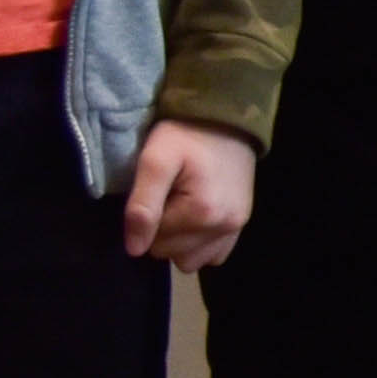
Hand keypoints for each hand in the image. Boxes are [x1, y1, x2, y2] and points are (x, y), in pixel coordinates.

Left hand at [118, 120, 256, 269]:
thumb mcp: (155, 160)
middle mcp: (223, 227)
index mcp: (201, 213)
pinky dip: (201, 244)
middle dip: (163, 232)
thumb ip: (142, 205)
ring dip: (180, 243)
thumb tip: (135, 249)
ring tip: (181, 209)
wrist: (227, 116)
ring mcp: (236, 228)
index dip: (149, 218)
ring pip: (192, 261)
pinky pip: (214, 255)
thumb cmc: (186, 135)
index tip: (158, 192)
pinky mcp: (241, 224)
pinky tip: (196, 220)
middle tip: (168, 198)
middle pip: (172, 255)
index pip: (154, 243)